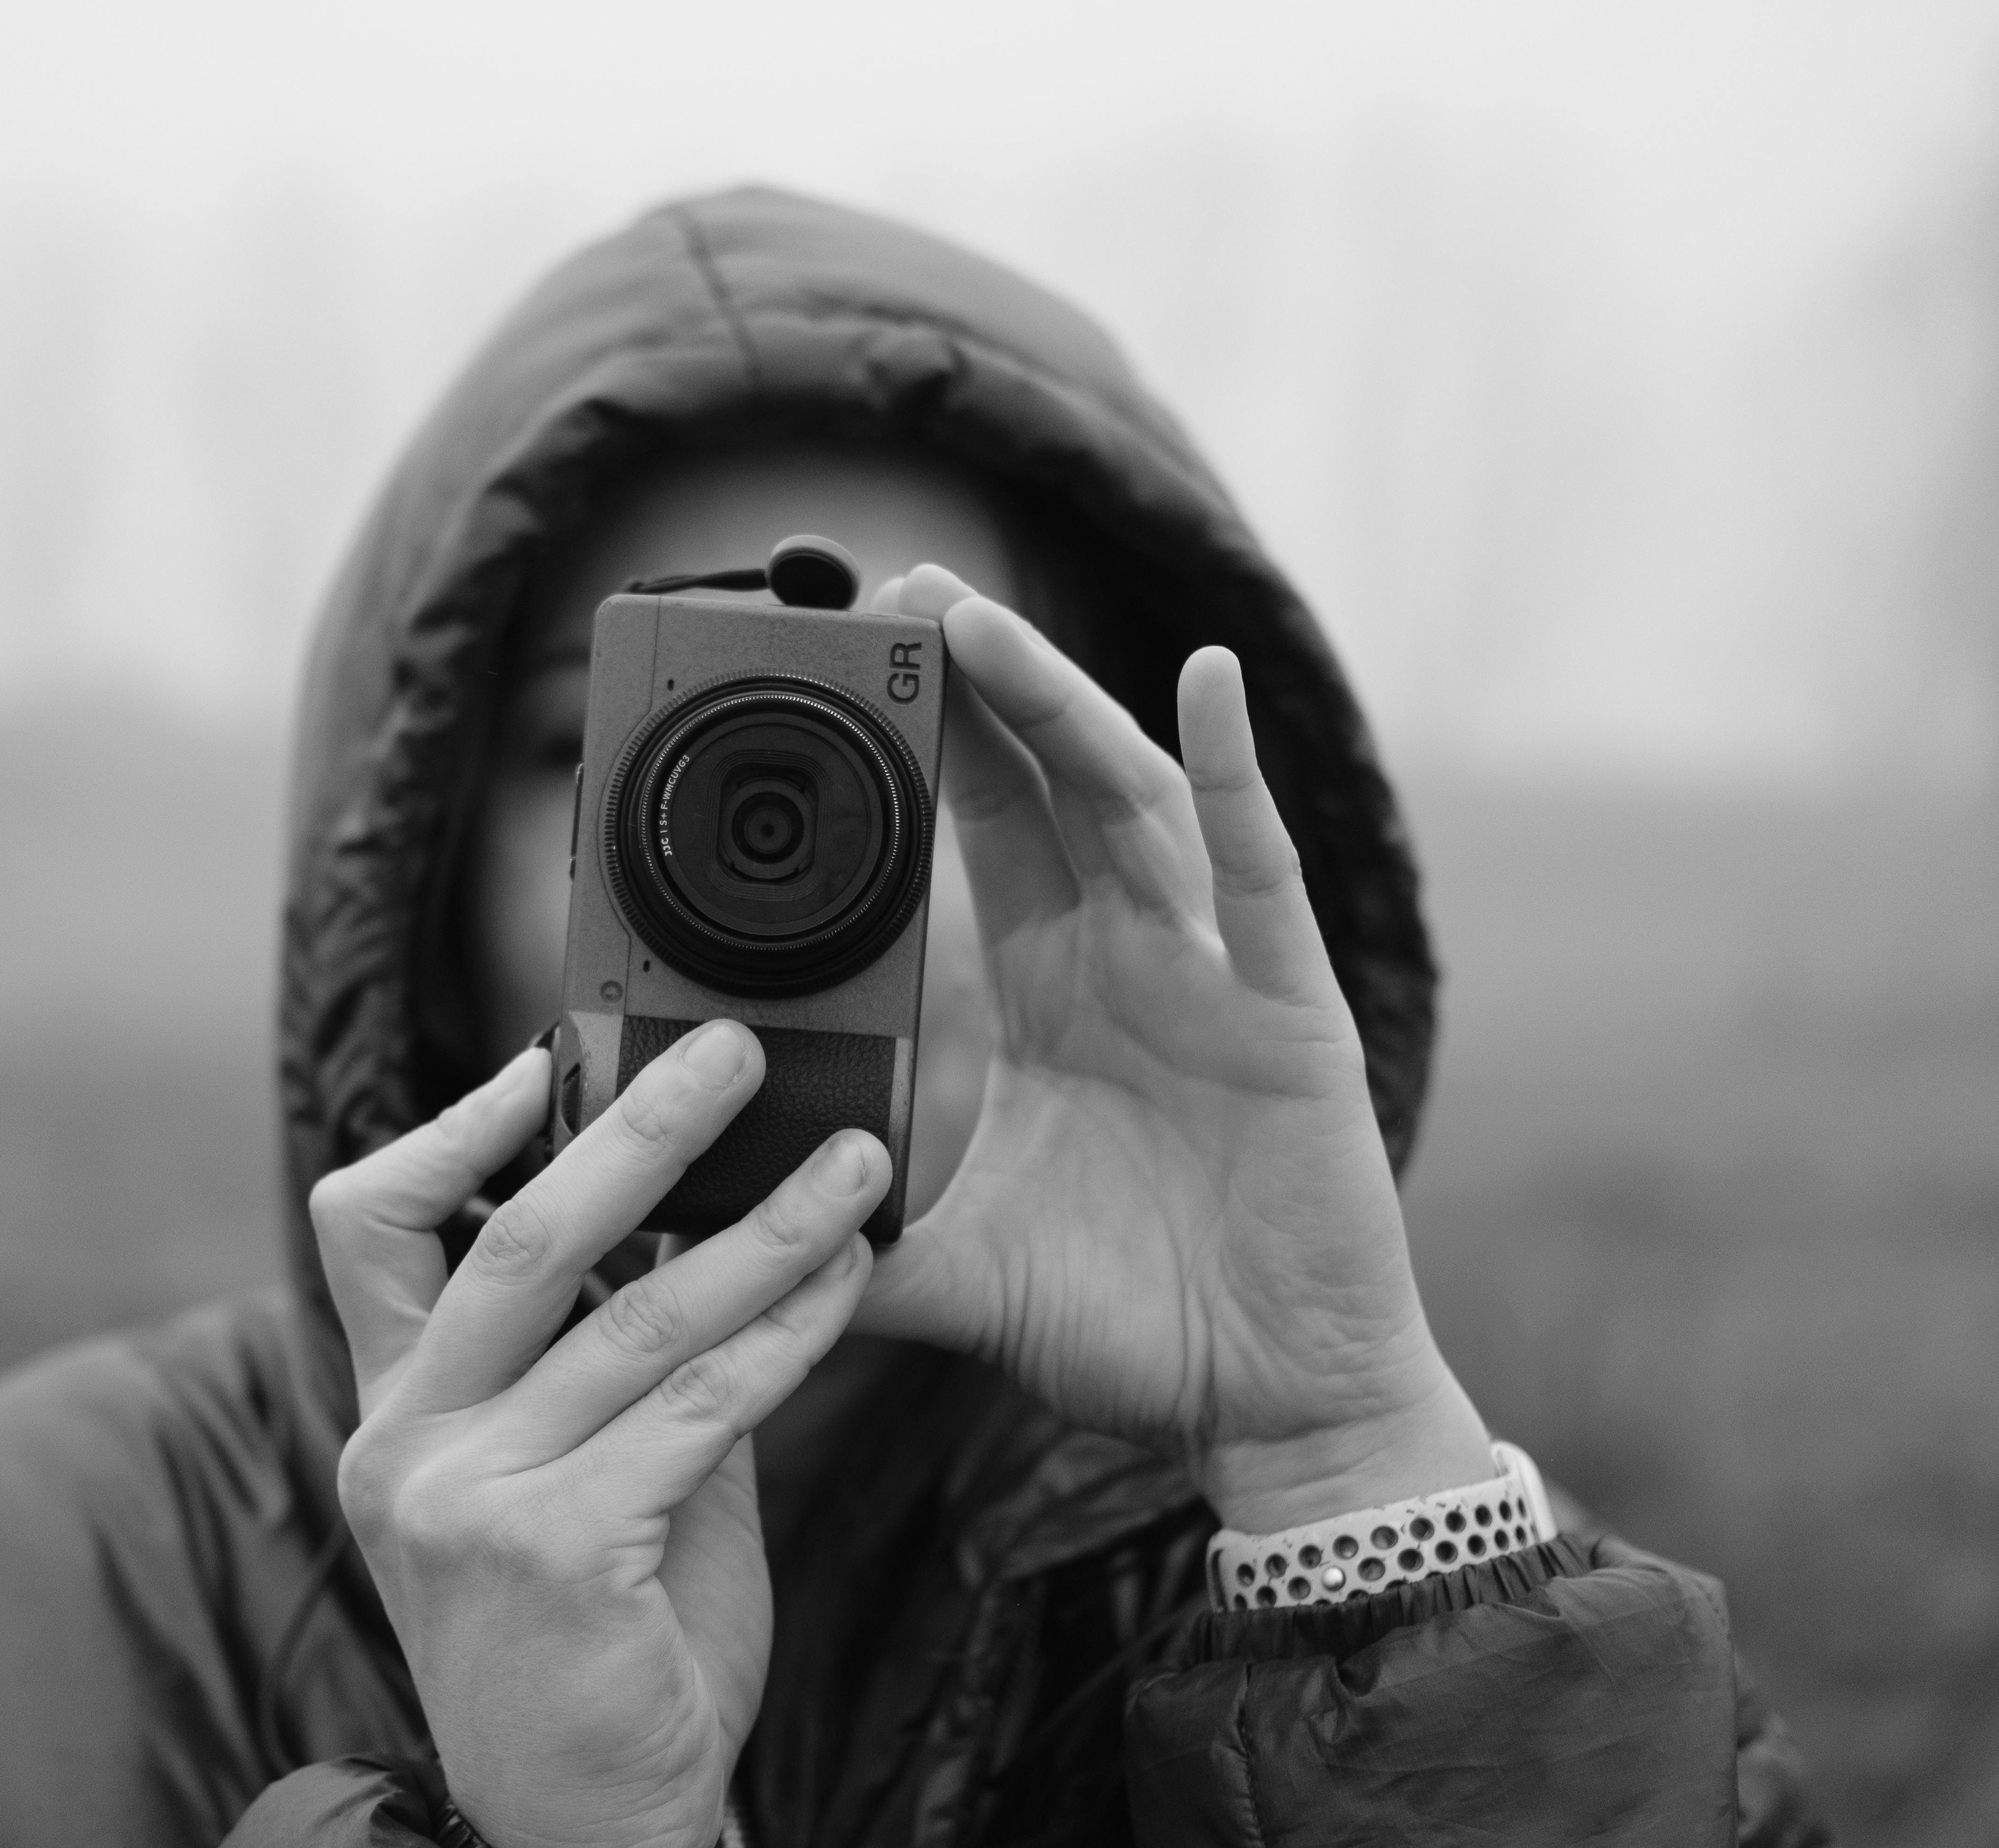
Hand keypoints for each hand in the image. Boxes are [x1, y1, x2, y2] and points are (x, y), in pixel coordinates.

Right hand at [314, 1021, 886, 1847]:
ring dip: (764, 1227)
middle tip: (733, 1052)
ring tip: (854, 1167)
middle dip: (637, 1129)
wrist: (594, 1826)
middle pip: (513, 1239)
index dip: (454, 1128)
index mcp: (398, 1413)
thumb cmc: (605, 1644)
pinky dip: (789, 1332)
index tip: (548, 1059)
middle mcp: (408, 1446)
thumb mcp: (585, 1475)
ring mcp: (470, 1501)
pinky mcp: (557, 1555)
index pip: (369, 1227)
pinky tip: (851, 1284)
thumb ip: (615, 1360)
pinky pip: (701, 1408)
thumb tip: (703, 1212)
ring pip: (636, 1317)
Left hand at [858, 565, 1493, 1530]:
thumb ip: (844, 1240)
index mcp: (1056, 995)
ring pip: (1131, 803)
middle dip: (980, 682)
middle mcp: (1133, 960)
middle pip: (1048, 783)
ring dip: (1055, 703)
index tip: (849, 671)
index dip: (926, 748)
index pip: (981, 836)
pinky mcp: (1290, 1019)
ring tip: (973, 617)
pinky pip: (1262, 879)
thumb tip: (708, 1246)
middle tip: (899, 587)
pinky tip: (1209, 677)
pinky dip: (1240, 772)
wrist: (1265, 1411)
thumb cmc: (1131, 1330)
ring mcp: (1214, 978)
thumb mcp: (953, 1272)